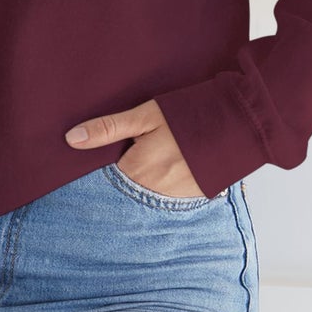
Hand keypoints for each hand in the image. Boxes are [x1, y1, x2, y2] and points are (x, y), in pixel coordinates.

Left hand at [64, 98, 206, 197]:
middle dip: (122, 177)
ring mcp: (177, 198)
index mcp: (138, 171)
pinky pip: (169, 197)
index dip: (101, 168)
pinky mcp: (195, 197)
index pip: (105, 180)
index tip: (101, 160)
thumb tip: (71, 139)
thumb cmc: (189, 114)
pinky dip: (164, 185)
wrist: (240, 121)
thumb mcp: (146, 115)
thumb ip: (108, 129)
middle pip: (126, 189)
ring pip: (147, 194)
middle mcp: (155, 192)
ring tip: (155, 158)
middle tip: (134, 153)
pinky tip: (172, 166)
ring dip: (145, 181)